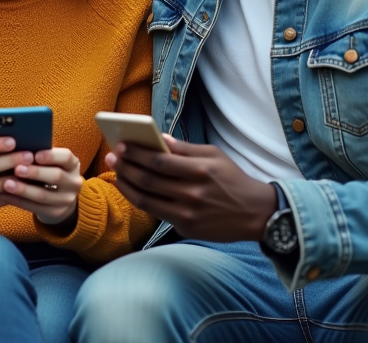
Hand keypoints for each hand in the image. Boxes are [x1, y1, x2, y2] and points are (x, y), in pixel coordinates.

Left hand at [0, 146, 82, 226]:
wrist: (60, 198)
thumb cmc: (48, 171)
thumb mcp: (51, 162)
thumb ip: (39, 154)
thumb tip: (18, 146)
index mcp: (72, 165)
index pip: (66, 157)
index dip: (51, 156)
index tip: (35, 154)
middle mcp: (73, 182)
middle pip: (56, 177)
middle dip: (35, 172)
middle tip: (17, 168)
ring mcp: (66, 200)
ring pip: (43, 195)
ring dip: (23, 189)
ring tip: (6, 183)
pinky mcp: (56, 213)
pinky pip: (35, 208)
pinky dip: (18, 201)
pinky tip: (4, 195)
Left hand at [107, 136, 276, 241]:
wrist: (255, 213)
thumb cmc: (232, 179)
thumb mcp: (214, 155)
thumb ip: (185, 149)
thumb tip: (157, 138)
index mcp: (200, 171)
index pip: (159, 161)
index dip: (136, 153)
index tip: (121, 145)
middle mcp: (192, 194)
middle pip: (148, 180)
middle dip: (125, 167)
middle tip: (112, 157)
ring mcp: (188, 214)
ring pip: (146, 200)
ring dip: (126, 185)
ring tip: (115, 173)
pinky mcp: (186, 228)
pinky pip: (156, 213)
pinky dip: (140, 200)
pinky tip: (131, 189)